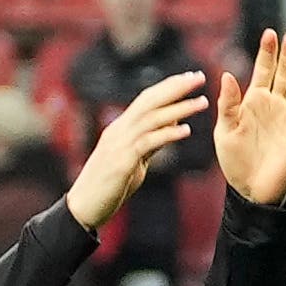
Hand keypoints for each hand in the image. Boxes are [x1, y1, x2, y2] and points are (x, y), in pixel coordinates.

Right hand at [62, 71, 208, 230]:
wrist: (82, 208)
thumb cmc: (108, 186)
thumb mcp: (132, 159)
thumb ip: (149, 141)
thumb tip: (171, 124)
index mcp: (120, 129)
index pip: (146, 99)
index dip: (169, 86)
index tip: (190, 77)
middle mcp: (118, 131)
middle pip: (149, 101)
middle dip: (176, 88)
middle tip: (199, 77)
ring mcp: (118, 145)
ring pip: (151, 119)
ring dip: (179, 109)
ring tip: (202, 102)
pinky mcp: (121, 163)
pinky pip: (147, 143)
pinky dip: (167, 134)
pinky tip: (186, 131)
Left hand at [210, 29, 285, 203]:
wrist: (250, 189)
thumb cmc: (236, 159)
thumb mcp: (225, 129)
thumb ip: (227, 104)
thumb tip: (227, 74)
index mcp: (255, 101)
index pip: (263, 71)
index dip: (267, 53)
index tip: (270, 33)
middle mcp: (275, 106)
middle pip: (284, 75)